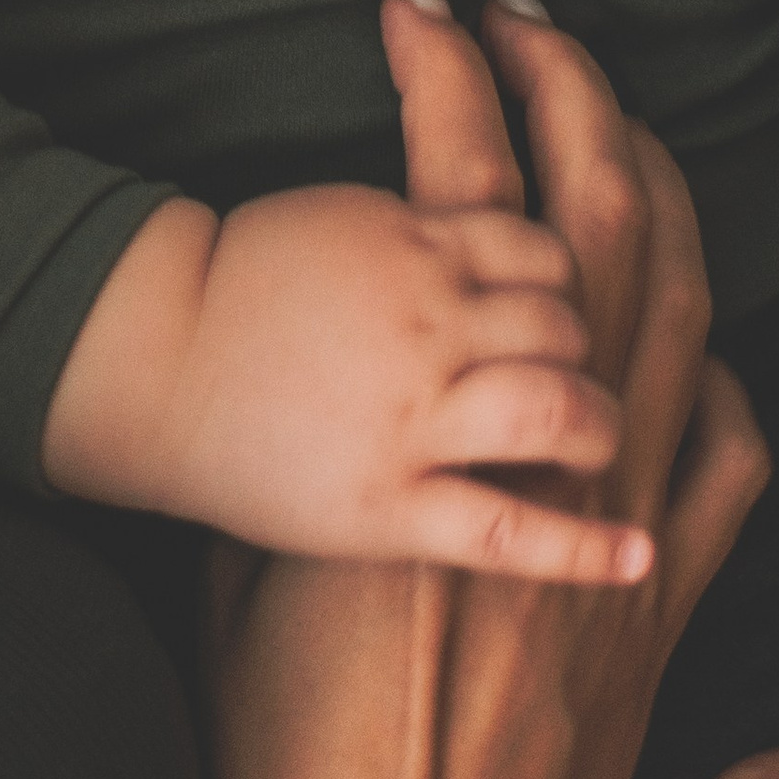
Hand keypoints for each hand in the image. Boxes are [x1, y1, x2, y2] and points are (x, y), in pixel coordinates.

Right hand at [41, 154, 644, 579]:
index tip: (560, 301)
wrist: (143, 364)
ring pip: (561, 406)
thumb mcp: (334, 224)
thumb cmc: (228, 294)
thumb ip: (418, 224)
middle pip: (568, 320)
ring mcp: (416, 419)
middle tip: (564, 376)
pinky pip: (510, 531)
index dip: (565, 276)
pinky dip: (583, 548)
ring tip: (587, 439)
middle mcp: (431, 325)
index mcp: (415, 246)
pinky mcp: (390, 509)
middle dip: (581, 345)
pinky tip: (635, 555)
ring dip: (593, 421)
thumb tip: (488, 223)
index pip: (546, 245)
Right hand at [138, 0, 767, 778]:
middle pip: (594, 216)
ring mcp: (621, 514)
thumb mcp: (249, 558)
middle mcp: (541, 442)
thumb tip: (300, 364)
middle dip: (575, 91)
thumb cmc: (293, 753)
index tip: (436, 7)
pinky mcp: (661, 601)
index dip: (452, 76)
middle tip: (540, 25)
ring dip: (656, 198)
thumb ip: (298, 450)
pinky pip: (727, 458)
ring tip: (619, 132)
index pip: (458, 189)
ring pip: (678, 309)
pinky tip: (697, 346)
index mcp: (421, 410)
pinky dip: (718, 379)